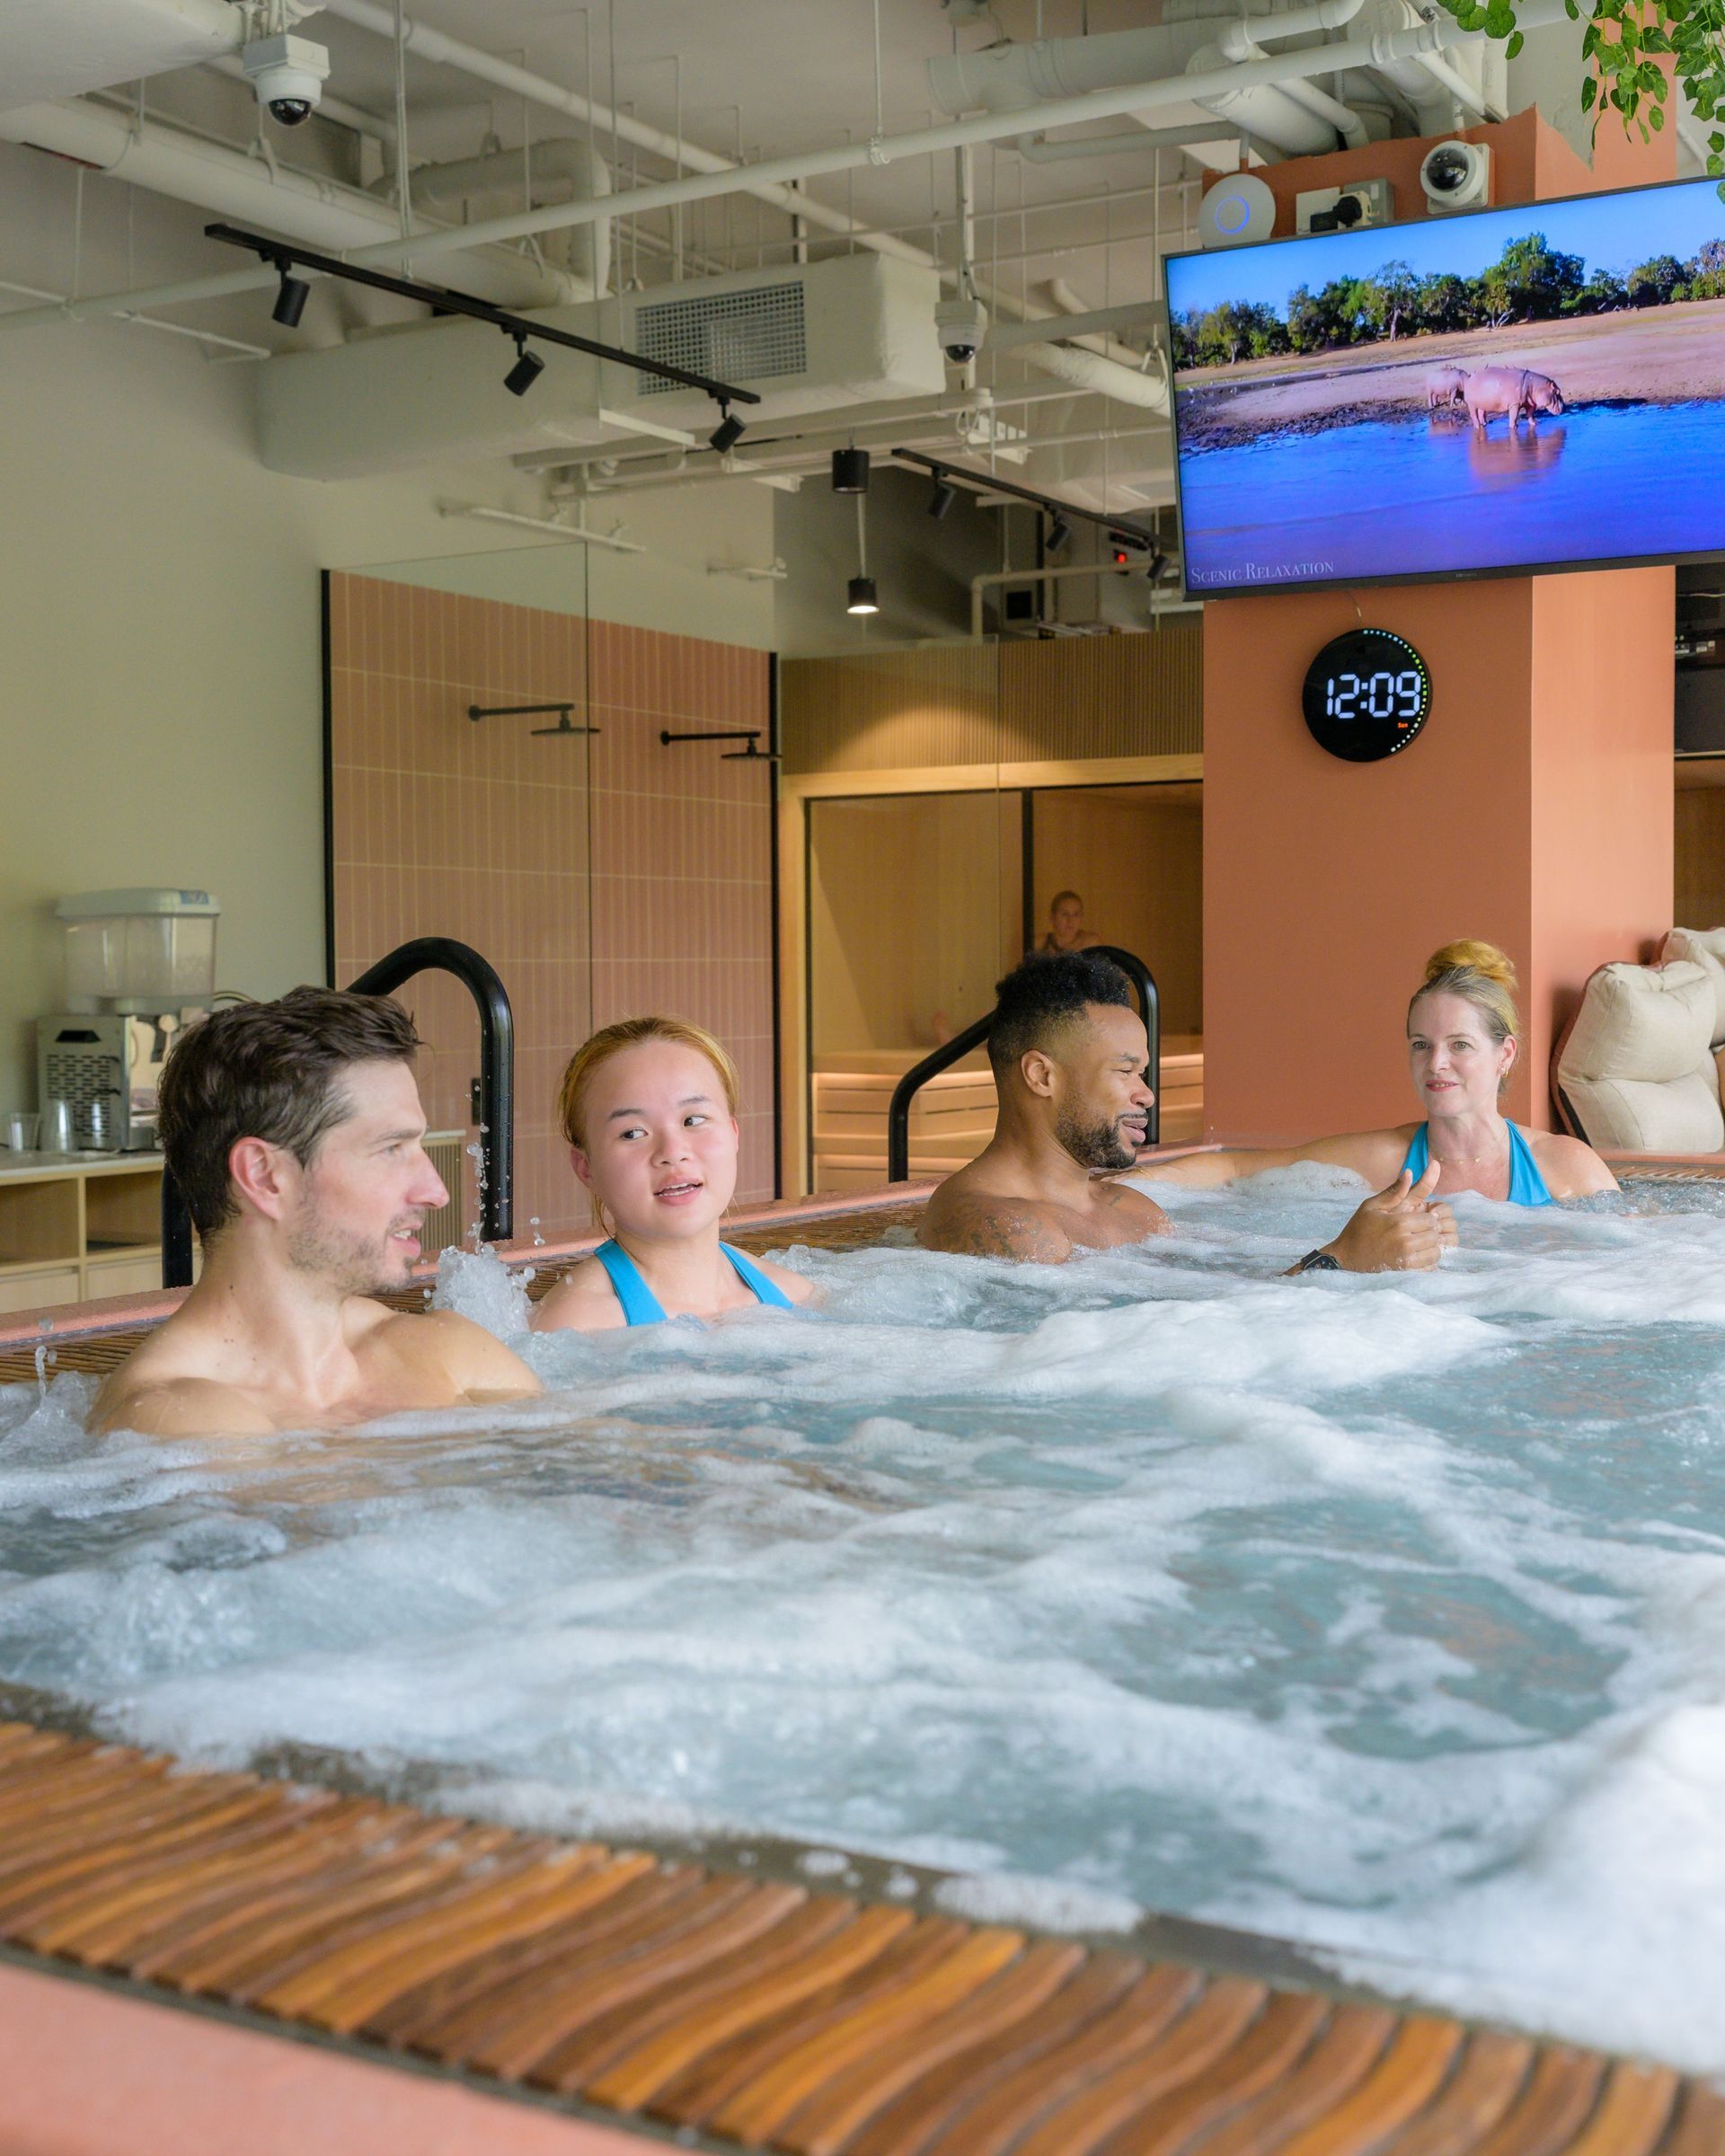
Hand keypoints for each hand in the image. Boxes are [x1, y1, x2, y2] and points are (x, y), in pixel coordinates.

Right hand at [1324, 1162, 1456, 1272]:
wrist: (1345, 1259)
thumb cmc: (1358, 1231)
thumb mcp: (1371, 1207)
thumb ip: (1394, 1191)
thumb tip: (1410, 1172)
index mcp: (1399, 1222)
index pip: (1431, 1219)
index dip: (1426, 1219)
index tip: (1417, 1221)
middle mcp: (1406, 1241)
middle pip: (1435, 1235)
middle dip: (1429, 1232)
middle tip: (1417, 1233)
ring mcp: (1407, 1260)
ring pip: (1436, 1251)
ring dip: (1430, 1247)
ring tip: (1417, 1245)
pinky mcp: (1407, 1273)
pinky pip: (1431, 1266)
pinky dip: (1428, 1262)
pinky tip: (1415, 1257)